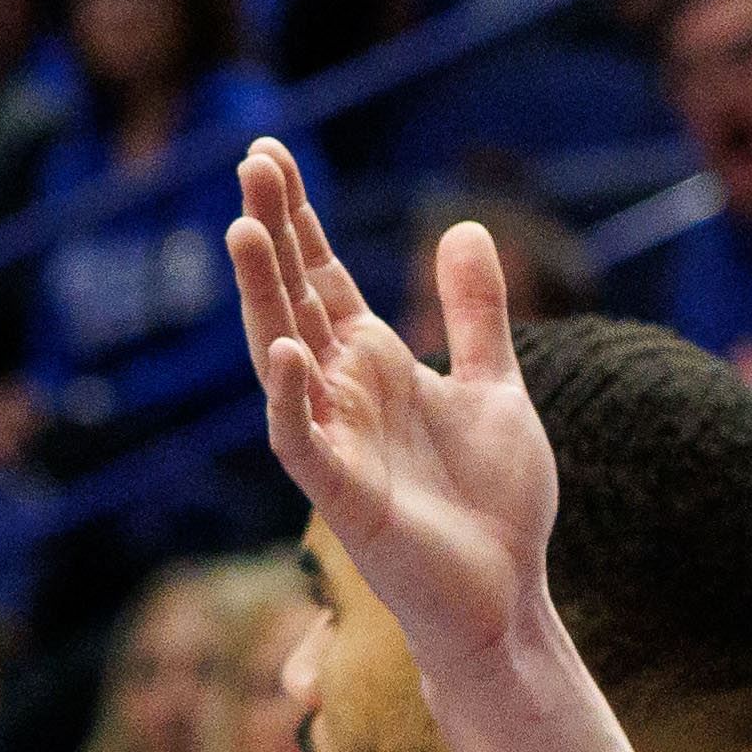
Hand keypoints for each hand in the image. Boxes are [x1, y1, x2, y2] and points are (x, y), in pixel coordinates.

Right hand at [229, 142, 564, 674]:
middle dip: (273, 233)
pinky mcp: (342, 494)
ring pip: (281, 355)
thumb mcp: (496, 386)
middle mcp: (342, 393)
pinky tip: (286, 350)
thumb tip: (463, 224)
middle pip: (294, 298)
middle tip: (252, 161)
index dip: (300, 218)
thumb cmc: (493, 503)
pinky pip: (303, 438)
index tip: (271, 155)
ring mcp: (336, 440)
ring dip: (262, 296)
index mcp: (374, 364)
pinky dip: (290, 398)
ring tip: (245, 231)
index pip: (323, 277)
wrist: (506, 596)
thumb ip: (474, 312)